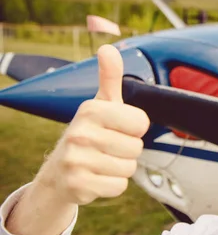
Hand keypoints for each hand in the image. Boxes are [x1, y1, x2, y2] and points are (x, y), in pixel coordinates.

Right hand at [35, 44, 149, 205]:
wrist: (59, 172)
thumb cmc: (89, 133)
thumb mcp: (100, 103)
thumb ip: (109, 77)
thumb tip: (108, 48)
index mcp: (90, 110)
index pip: (142, 123)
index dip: (134, 129)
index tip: (117, 128)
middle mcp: (79, 133)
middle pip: (136, 148)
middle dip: (128, 150)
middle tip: (107, 148)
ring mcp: (75, 161)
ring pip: (129, 168)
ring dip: (120, 168)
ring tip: (101, 161)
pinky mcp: (77, 185)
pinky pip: (118, 186)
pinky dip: (112, 185)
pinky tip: (96, 177)